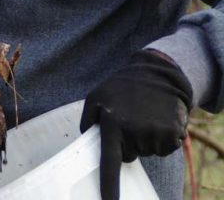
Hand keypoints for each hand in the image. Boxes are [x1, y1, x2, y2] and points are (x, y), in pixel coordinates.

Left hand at [80, 50, 192, 199]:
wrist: (158, 74)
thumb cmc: (122, 87)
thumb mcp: (96, 97)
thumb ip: (88, 120)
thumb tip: (87, 141)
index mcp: (113, 124)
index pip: (109, 162)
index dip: (109, 186)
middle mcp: (135, 132)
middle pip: (129, 156)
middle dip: (127, 143)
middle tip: (130, 119)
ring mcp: (156, 134)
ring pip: (147, 152)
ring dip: (145, 138)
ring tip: (144, 115)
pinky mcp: (173, 134)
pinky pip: (164, 148)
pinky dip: (162, 137)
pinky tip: (158, 118)